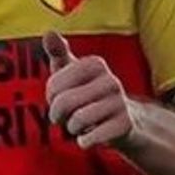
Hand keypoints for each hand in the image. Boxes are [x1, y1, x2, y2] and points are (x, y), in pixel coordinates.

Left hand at [44, 31, 135, 148]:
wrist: (123, 120)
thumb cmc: (88, 92)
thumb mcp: (72, 70)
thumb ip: (58, 51)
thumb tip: (49, 32)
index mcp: (95, 64)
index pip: (55, 83)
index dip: (51, 95)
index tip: (57, 97)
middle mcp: (111, 80)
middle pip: (64, 103)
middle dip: (57, 115)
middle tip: (63, 116)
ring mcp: (120, 103)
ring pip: (77, 121)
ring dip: (72, 128)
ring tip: (79, 124)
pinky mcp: (125, 125)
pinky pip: (91, 138)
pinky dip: (84, 141)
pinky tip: (90, 136)